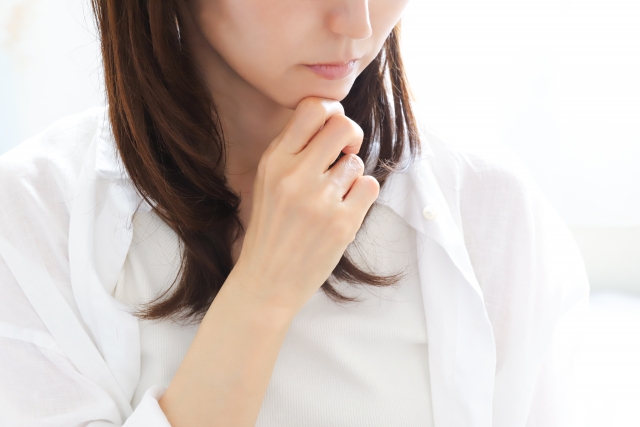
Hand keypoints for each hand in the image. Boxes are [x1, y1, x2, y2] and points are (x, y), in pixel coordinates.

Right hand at [229, 96, 379, 315]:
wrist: (267, 281)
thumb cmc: (270, 229)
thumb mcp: (266, 182)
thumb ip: (293, 151)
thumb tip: (332, 119)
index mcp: (274, 161)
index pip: (312, 109)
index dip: (331, 111)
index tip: (332, 128)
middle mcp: (296, 176)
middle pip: (343, 126)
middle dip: (351, 135)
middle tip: (345, 152)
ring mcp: (320, 200)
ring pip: (356, 162)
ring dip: (350, 176)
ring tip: (332, 197)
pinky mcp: (342, 223)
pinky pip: (369, 186)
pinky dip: (361, 195)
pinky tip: (344, 209)